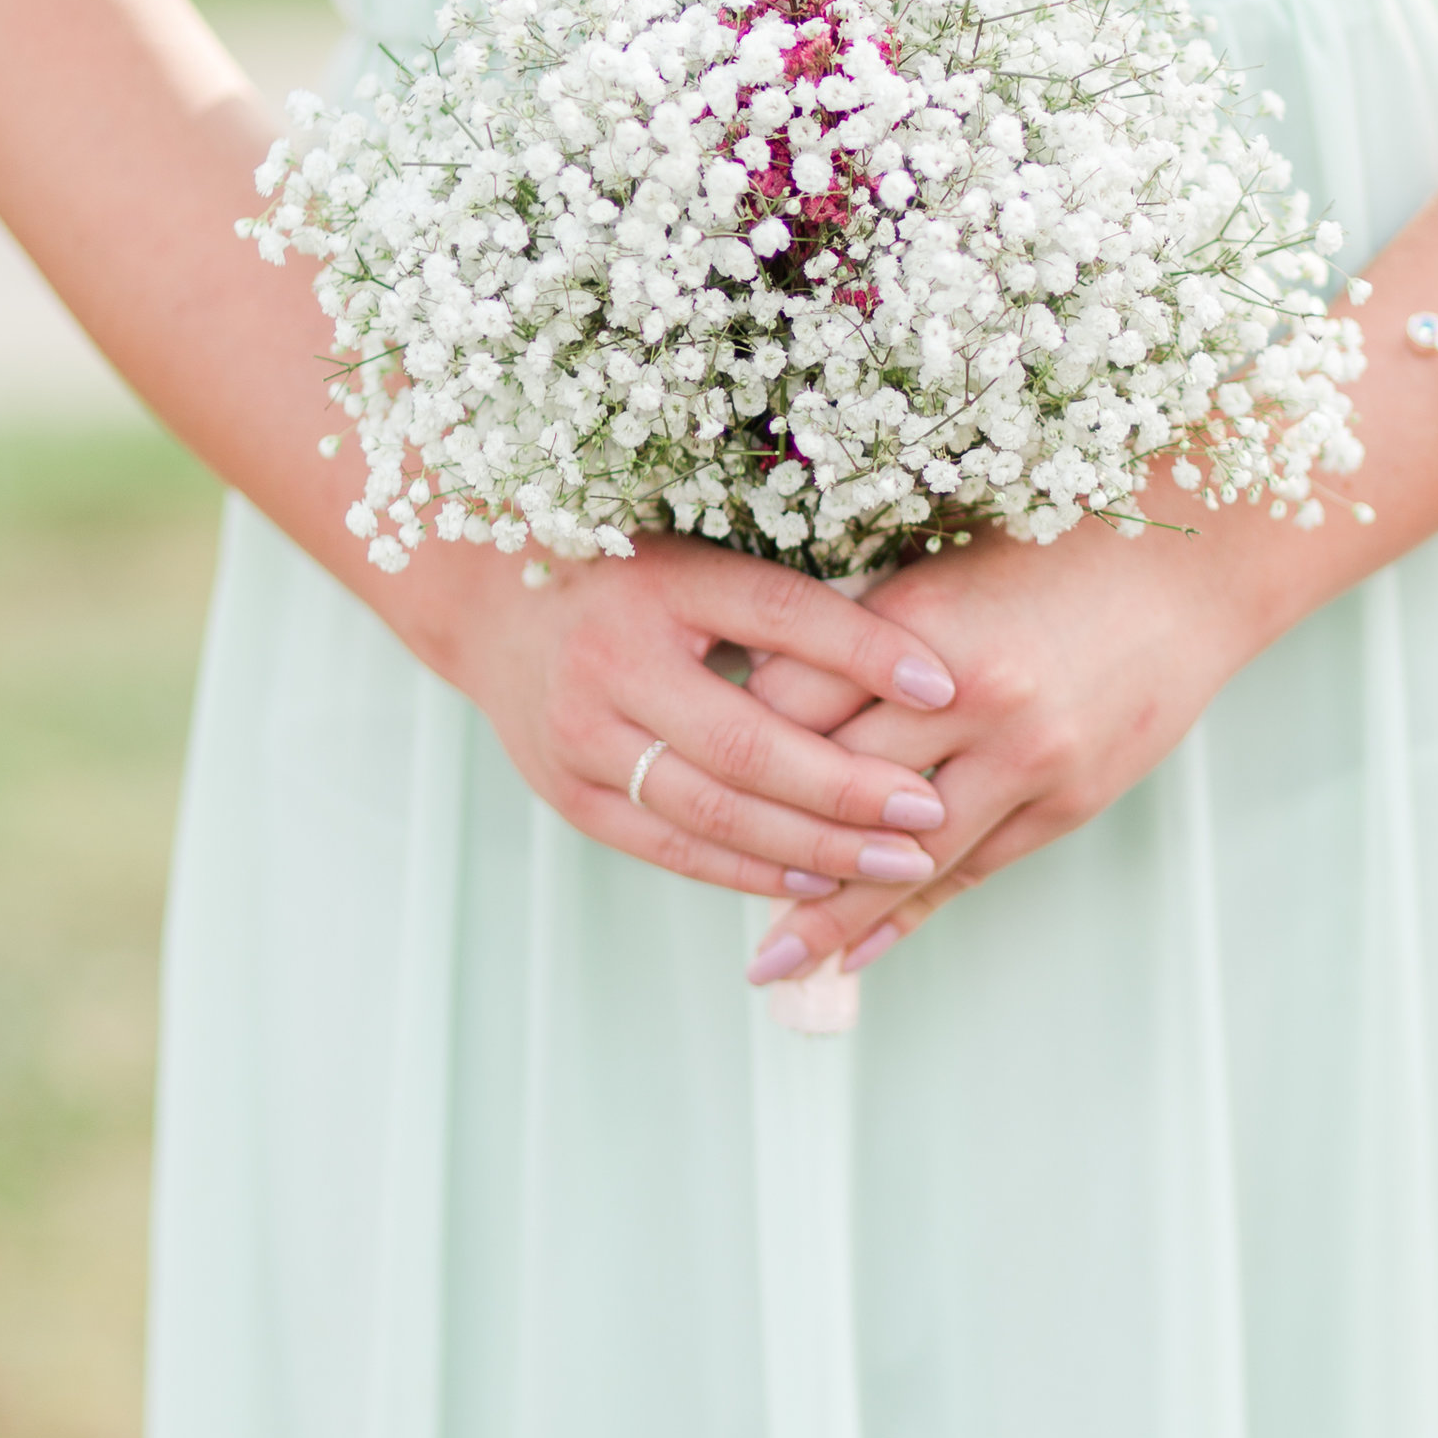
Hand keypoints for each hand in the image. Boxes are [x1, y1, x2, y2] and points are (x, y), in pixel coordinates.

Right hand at [428, 533, 961, 901]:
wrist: (490, 606)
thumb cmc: (629, 575)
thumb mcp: (702, 560)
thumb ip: (789, 605)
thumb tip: (920, 656)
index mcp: (658, 583)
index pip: (779, 614)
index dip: (866, 651)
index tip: (947, 684)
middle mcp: (611, 663)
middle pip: (748, 742)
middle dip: (849, 787)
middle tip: (932, 811)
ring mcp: (581, 739)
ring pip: (714, 811)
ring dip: (814, 846)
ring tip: (898, 861)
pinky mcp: (571, 796)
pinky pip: (673, 847)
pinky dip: (748, 870)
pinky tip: (815, 877)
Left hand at [741, 514, 1268, 987]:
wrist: (1191, 575)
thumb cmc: (1053, 549)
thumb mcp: (945, 568)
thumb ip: (862, 632)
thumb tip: (760, 690)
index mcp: (922, 624)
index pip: (794, 697)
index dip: (731, 732)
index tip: (676, 759)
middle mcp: (971, 697)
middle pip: (837, 787)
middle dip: (762, 839)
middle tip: (690, 880)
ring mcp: (1026, 758)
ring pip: (903, 857)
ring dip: (831, 915)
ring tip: (768, 964)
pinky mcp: (1068, 801)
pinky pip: (972, 872)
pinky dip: (910, 914)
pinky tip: (858, 950)